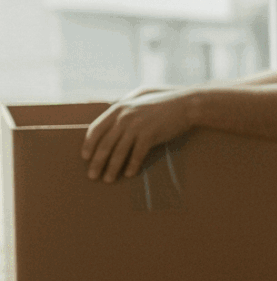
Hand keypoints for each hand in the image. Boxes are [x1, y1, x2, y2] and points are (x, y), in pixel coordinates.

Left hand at [81, 87, 196, 181]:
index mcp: (118, 109)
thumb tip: (111, 123)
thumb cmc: (163, 103)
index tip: (85, 157)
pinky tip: (129, 174)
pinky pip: (137, 154)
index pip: (95, 129)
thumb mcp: (138, 101)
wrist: (186, 104)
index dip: (89, 145)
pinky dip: (132, 165)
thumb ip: (123, 109)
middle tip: (92, 176)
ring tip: (108, 179)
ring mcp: (137, 126)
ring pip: (119, 152)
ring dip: (112, 168)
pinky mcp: (150, 134)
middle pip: (104, 144)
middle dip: (97, 162)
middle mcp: (124, 118)